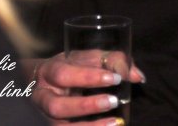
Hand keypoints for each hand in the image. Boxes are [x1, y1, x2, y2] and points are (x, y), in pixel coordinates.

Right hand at [28, 51, 144, 124]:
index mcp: (49, 72)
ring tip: (115, 123)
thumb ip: (113, 61)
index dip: (88, 77)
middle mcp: (42, 97)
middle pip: (57, 107)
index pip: (64, 75)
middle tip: (113, 101)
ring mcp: (43, 116)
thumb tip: (137, 76)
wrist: (40, 81)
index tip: (115, 78)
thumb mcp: (87, 57)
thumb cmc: (71, 67)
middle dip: (86, 106)